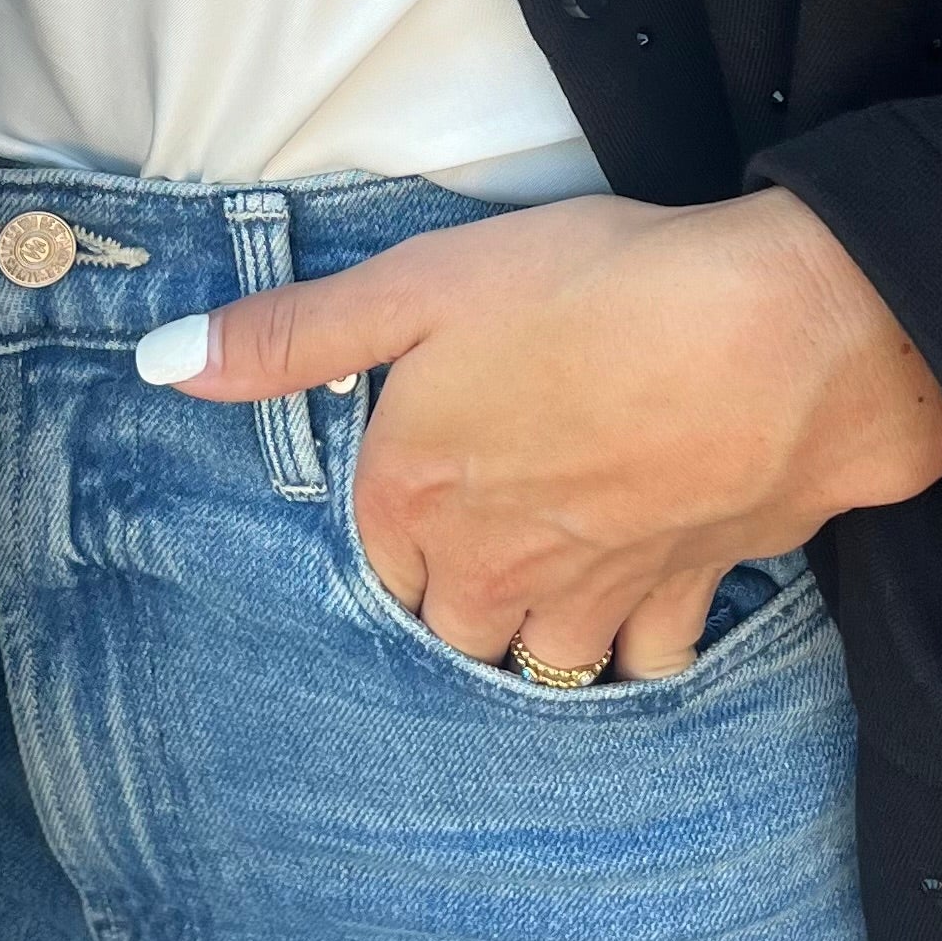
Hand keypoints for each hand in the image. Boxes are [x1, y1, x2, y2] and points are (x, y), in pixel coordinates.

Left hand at [142, 187, 941, 677]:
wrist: (780, 337)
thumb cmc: (596, 288)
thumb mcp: (422, 281)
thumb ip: (293, 333)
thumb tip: (161, 363)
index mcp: (413, 496)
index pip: (372, 552)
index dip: (397, 516)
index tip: (428, 481)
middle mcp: (491, 569)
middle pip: (450, 623)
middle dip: (460, 591)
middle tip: (491, 532)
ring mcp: (592, 595)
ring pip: (542, 657)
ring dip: (539, 629)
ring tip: (555, 571)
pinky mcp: (686, 593)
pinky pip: (646, 659)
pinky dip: (639, 643)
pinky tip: (646, 594)